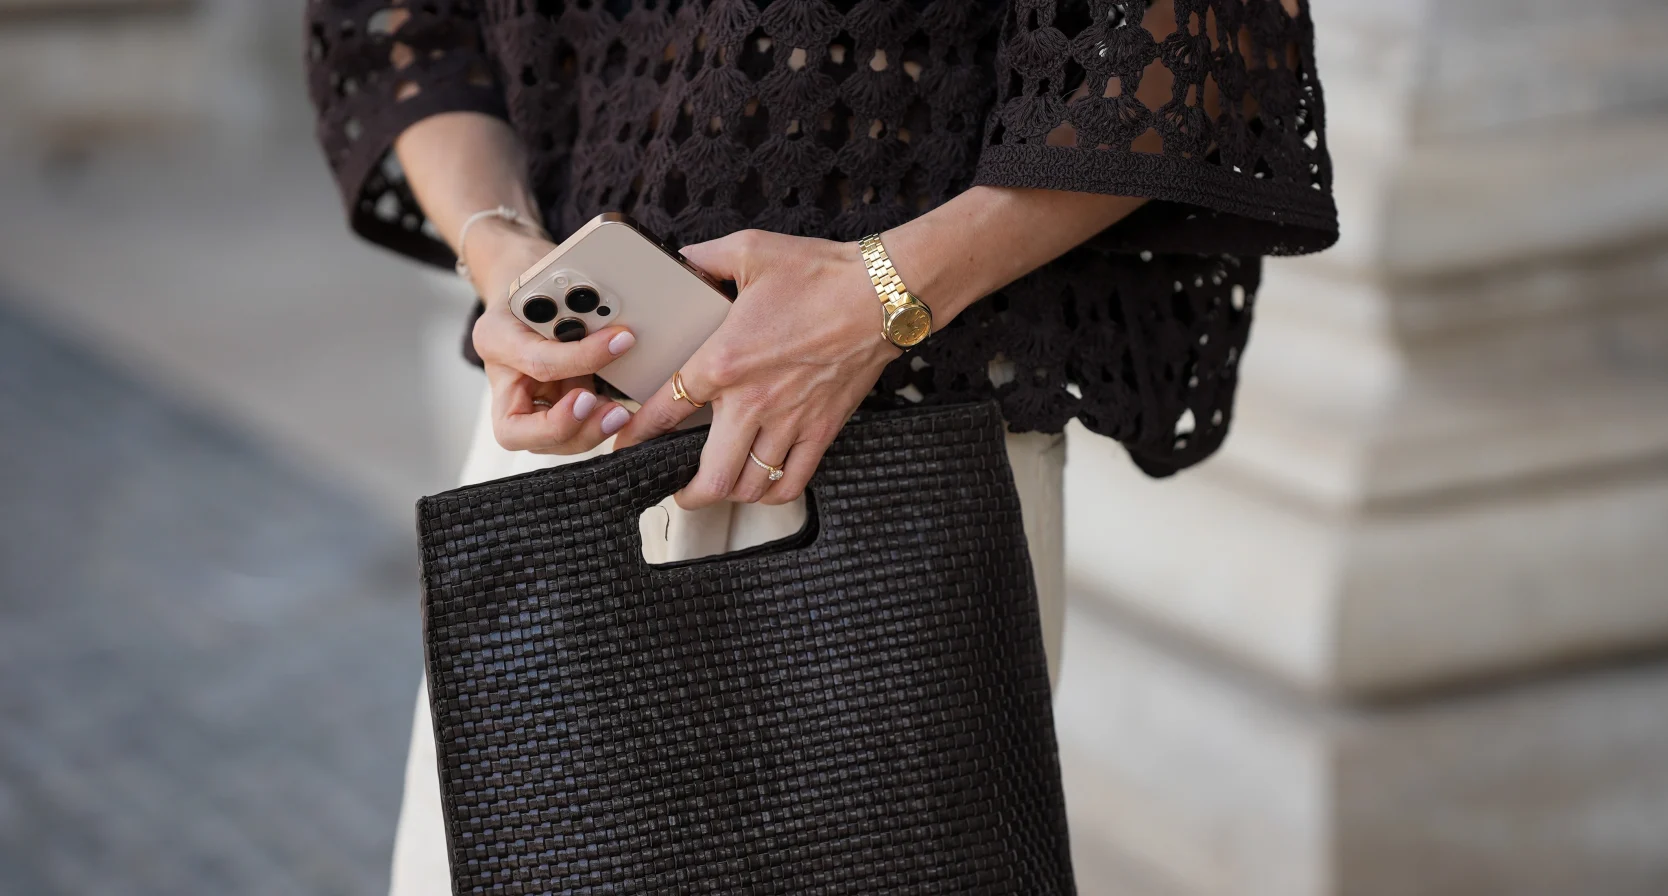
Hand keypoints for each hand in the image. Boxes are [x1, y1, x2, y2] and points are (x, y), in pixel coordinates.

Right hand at [468, 227, 635, 453]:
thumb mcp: (549, 281)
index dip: (582, 358)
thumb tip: (619, 325)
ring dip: (586, 432)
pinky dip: (592, 427)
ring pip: (544, 443)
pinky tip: (617, 415)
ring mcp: (521, 402)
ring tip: (619, 413)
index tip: (620, 342)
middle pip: (518, 432)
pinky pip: (566, 434)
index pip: (538, 362)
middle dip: (567, 427)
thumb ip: (574, 303)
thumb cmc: (535, 284)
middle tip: (611, 411)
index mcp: (495, 339)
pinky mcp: (545, 412)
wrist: (524, 291)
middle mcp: (502, 380)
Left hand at [611, 230, 898, 507]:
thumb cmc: (821, 273)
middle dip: (685, 492)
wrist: (883, 293)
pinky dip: (773, 493)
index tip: (625, 446)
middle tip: (674, 487)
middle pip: (710, 477)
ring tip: (716, 488)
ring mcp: (790, 422)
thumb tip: (681, 260)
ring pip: (750, 486)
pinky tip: (763, 485)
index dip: (637, 436)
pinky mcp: (823, 430)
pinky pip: (793, 482)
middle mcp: (754, 402)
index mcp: (725, 361)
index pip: (665, 412)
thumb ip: (705, 259)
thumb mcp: (750, 250)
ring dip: (728, 494)